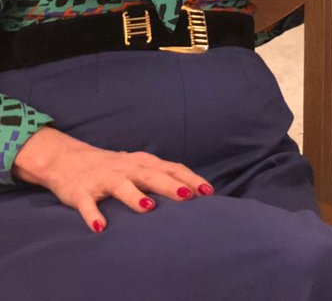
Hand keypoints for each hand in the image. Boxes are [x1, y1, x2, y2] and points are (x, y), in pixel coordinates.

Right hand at [12, 127, 210, 232]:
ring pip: (121, 186)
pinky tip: (100, 228)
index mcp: (143, 162)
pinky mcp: (81, 192)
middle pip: (151, 175)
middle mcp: (126, 168)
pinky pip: (87, 204)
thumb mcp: (138, 166)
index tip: (208, 191)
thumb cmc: (114, 167)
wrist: (67, 159)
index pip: (171, 168)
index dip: (190, 179)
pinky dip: (93, 215)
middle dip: (170, 185)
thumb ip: (160, 176)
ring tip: (148, 208)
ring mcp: (103, 179)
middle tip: (188, 196)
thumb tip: (192, 192)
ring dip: (134, 197)